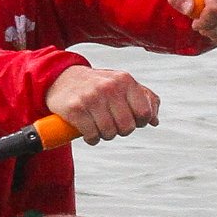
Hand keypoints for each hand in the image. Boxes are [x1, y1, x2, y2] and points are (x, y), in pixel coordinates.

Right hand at [44, 65, 159, 143]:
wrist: (62, 78)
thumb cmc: (98, 85)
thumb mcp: (122, 84)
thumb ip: (145, 99)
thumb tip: (155, 121)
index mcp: (125, 80)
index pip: (144, 113)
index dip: (139, 122)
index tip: (129, 119)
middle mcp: (109, 87)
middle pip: (127, 127)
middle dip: (121, 130)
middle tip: (112, 124)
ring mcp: (91, 98)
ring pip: (109, 133)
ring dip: (105, 135)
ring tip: (100, 127)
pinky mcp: (75, 109)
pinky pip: (92, 135)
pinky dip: (92, 139)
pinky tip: (89, 132)